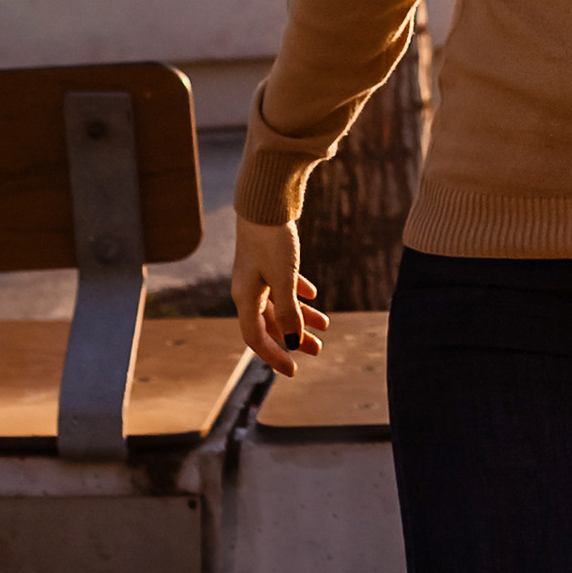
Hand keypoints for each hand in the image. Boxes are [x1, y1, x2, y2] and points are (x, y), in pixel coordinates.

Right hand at [233, 215, 326, 380]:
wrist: (264, 202)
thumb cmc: (271, 241)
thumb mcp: (283, 278)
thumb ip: (289, 311)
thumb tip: (295, 343)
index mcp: (245, 298)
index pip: (256, 338)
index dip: (274, 355)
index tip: (293, 370)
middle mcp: (248, 290)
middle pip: (272, 323)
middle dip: (295, 338)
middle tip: (319, 350)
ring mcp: (257, 274)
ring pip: (280, 304)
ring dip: (301, 316)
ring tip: (325, 326)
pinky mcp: (267, 259)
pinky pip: (282, 284)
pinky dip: (298, 292)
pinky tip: (313, 295)